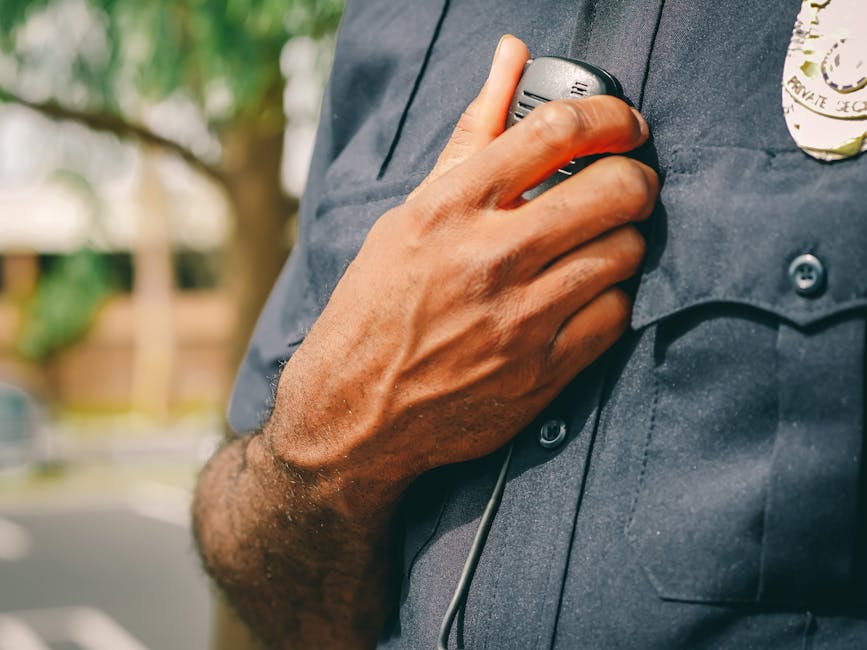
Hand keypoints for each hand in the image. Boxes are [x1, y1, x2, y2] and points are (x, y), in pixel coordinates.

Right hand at [267, 36, 657, 508]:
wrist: (356, 411)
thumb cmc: (377, 306)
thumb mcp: (410, 216)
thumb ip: (472, 137)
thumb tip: (511, 54)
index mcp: (449, 207)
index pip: (558, 129)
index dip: (611, 116)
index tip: (624, 126)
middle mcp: (487, 257)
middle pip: (614, 188)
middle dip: (636, 179)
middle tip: (627, 186)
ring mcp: (518, 318)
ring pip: (626, 252)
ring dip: (624, 241)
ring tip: (598, 246)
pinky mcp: (541, 371)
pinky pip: (617, 314)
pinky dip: (611, 298)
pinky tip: (585, 296)